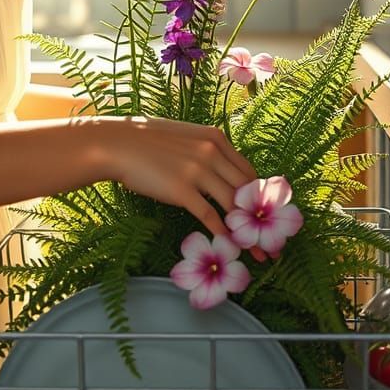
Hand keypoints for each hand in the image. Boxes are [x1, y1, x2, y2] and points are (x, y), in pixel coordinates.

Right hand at [98, 117, 259, 243]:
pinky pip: (211, 217)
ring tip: (259, 253)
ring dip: (249, 234)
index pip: (250, 172)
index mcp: (215, 137)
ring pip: (234, 207)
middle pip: (248, 191)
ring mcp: (197, 171)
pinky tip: (230, 248)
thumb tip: (223, 174)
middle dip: (263, 219)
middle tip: (273, 242)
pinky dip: (224, 235)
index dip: (261, 198)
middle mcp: (211, 152)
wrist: (116, 144)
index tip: (266, 217)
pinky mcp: (182, 190)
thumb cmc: (145, 140)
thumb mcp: (184, 136)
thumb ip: (206, 150)